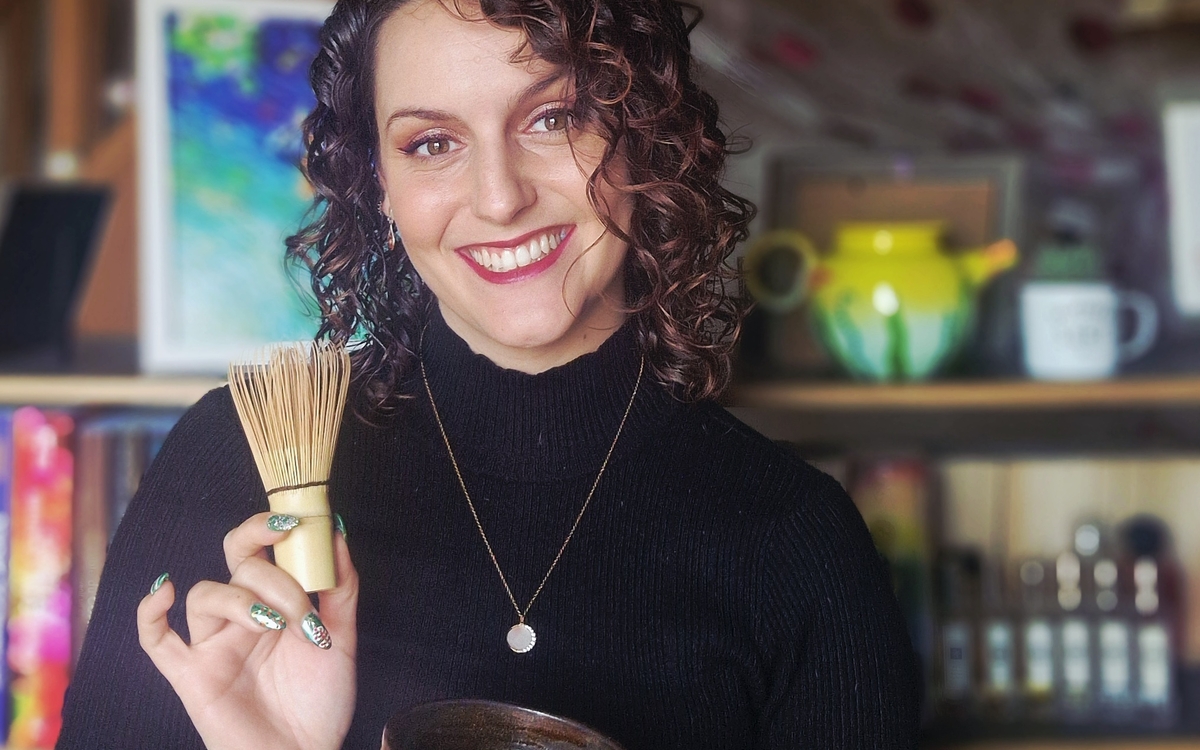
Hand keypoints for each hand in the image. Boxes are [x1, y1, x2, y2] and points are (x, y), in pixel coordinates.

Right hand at [138, 512, 358, 749]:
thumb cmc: (320, 703)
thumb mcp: (342, 639)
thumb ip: (341, 589)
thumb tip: (337, 533)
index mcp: (274, 604)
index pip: (261, 552)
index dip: (269, 529)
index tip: (296, 522)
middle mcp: (242, 618)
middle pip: (236, 565)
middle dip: (264, 561)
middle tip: (292, 573)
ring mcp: (214, 645)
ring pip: (206, 594)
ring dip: (243, 598)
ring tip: (277, 624)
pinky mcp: (192, 676)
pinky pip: (156, 641)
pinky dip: (150, 614)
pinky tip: (165, 592)